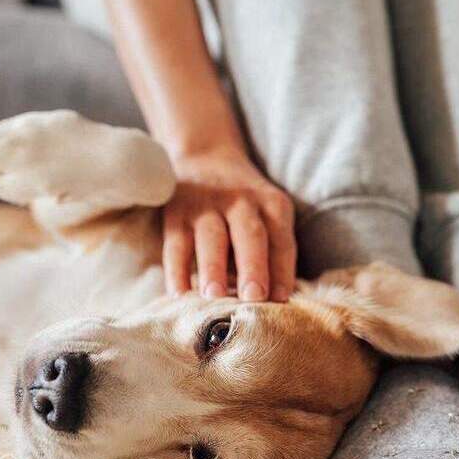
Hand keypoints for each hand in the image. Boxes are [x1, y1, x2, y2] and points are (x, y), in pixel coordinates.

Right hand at [163, 149, 295, 301]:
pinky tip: (179, 295)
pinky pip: (175, 244)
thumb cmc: (244, 207)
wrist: (205, 158)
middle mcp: (241, 201)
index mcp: (272, 205)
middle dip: (253, 266)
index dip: (283, 270)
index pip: (282, 241)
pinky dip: (176, 271)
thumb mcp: (267, 215)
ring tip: (214, 297)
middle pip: (249, 234)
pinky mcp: (176, 212)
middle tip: (253, 297)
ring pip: (211, 238)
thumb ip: (271, 252)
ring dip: (213, 268)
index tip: (281, 299)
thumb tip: (273, 300)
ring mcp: (206, 205)